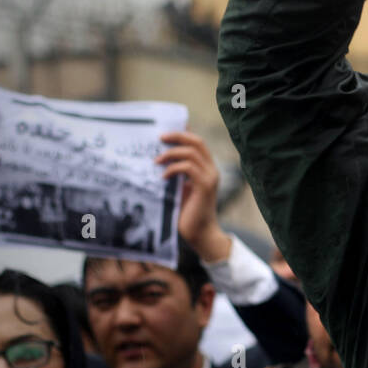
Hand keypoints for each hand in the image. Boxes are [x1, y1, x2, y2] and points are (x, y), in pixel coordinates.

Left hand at [157, 130, 230, 262]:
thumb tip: (157, 160)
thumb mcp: (180, 189)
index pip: (198, 143)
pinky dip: (173, 169)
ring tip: (156, 161)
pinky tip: (162, 178)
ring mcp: (210, 177)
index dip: (183, 134)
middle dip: (177, 136)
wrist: (200, 234)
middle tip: (159, 138)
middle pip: (197, 142)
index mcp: (207, 168)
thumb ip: (175, 175)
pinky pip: (188, 168)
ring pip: (191, 153)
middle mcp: (212, 170)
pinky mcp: (205, 187)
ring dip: (171, 154)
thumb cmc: (187, 214)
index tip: (164, 132)